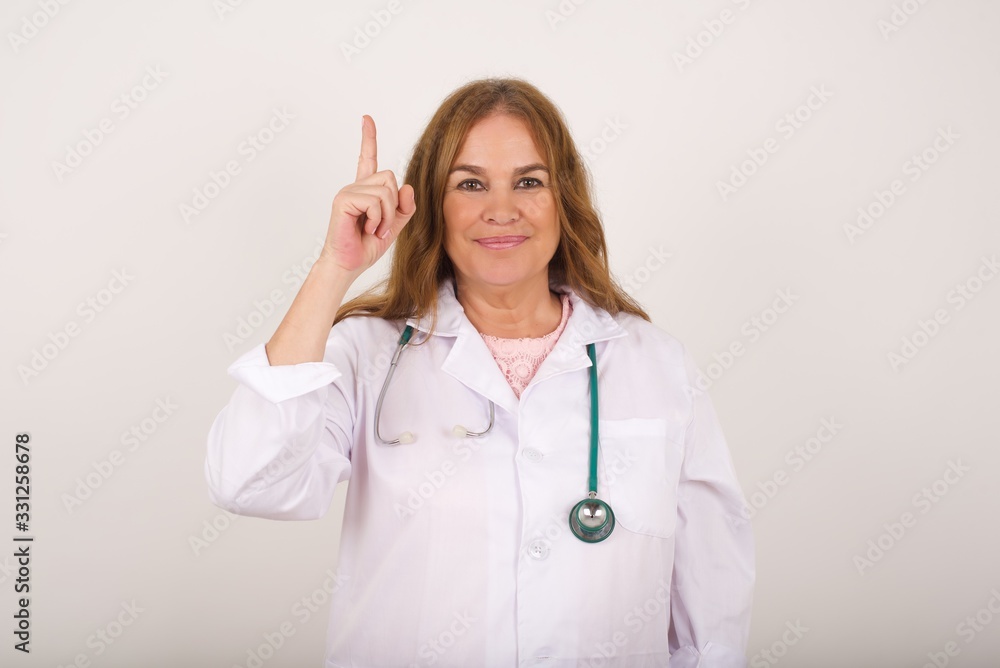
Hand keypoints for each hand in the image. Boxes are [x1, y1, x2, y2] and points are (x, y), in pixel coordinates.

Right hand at [320, 115, 416, 275]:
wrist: (348, 265)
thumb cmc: (365, 246)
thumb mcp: (393, 226)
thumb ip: (404, 207)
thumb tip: (408, 187)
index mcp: (365, 191)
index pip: (367, 158)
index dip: (368, 138)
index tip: (366, 118)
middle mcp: (355, 186)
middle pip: (391, 177)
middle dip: (394, 206)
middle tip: (381, 226)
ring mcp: (348, 191)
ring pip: (386, 190)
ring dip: (386, 215)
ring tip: (373, 229)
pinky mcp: (343, 200)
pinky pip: (375, 201)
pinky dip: (377, 219)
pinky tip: (365, 228)